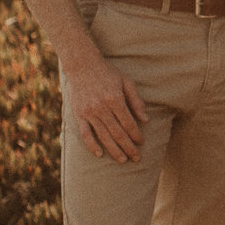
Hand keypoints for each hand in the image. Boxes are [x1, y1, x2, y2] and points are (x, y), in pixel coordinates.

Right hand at [62, 44, 146, 162]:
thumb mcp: (126, 82)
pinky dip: (92, 145)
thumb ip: (136, 101)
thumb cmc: (108, 73)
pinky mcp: (79, 115)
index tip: (142, 143)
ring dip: (114, 150)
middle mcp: (102, 108)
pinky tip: (100, 154)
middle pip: (118, 133)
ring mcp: (89, 112)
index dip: (136, 135)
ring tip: (123, 160)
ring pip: (103, 136)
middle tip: (137, 158)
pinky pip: (85, 134)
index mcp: (115, 99)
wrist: (82, 65)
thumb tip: (146, 120)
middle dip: (129, 147)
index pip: (129, 123)